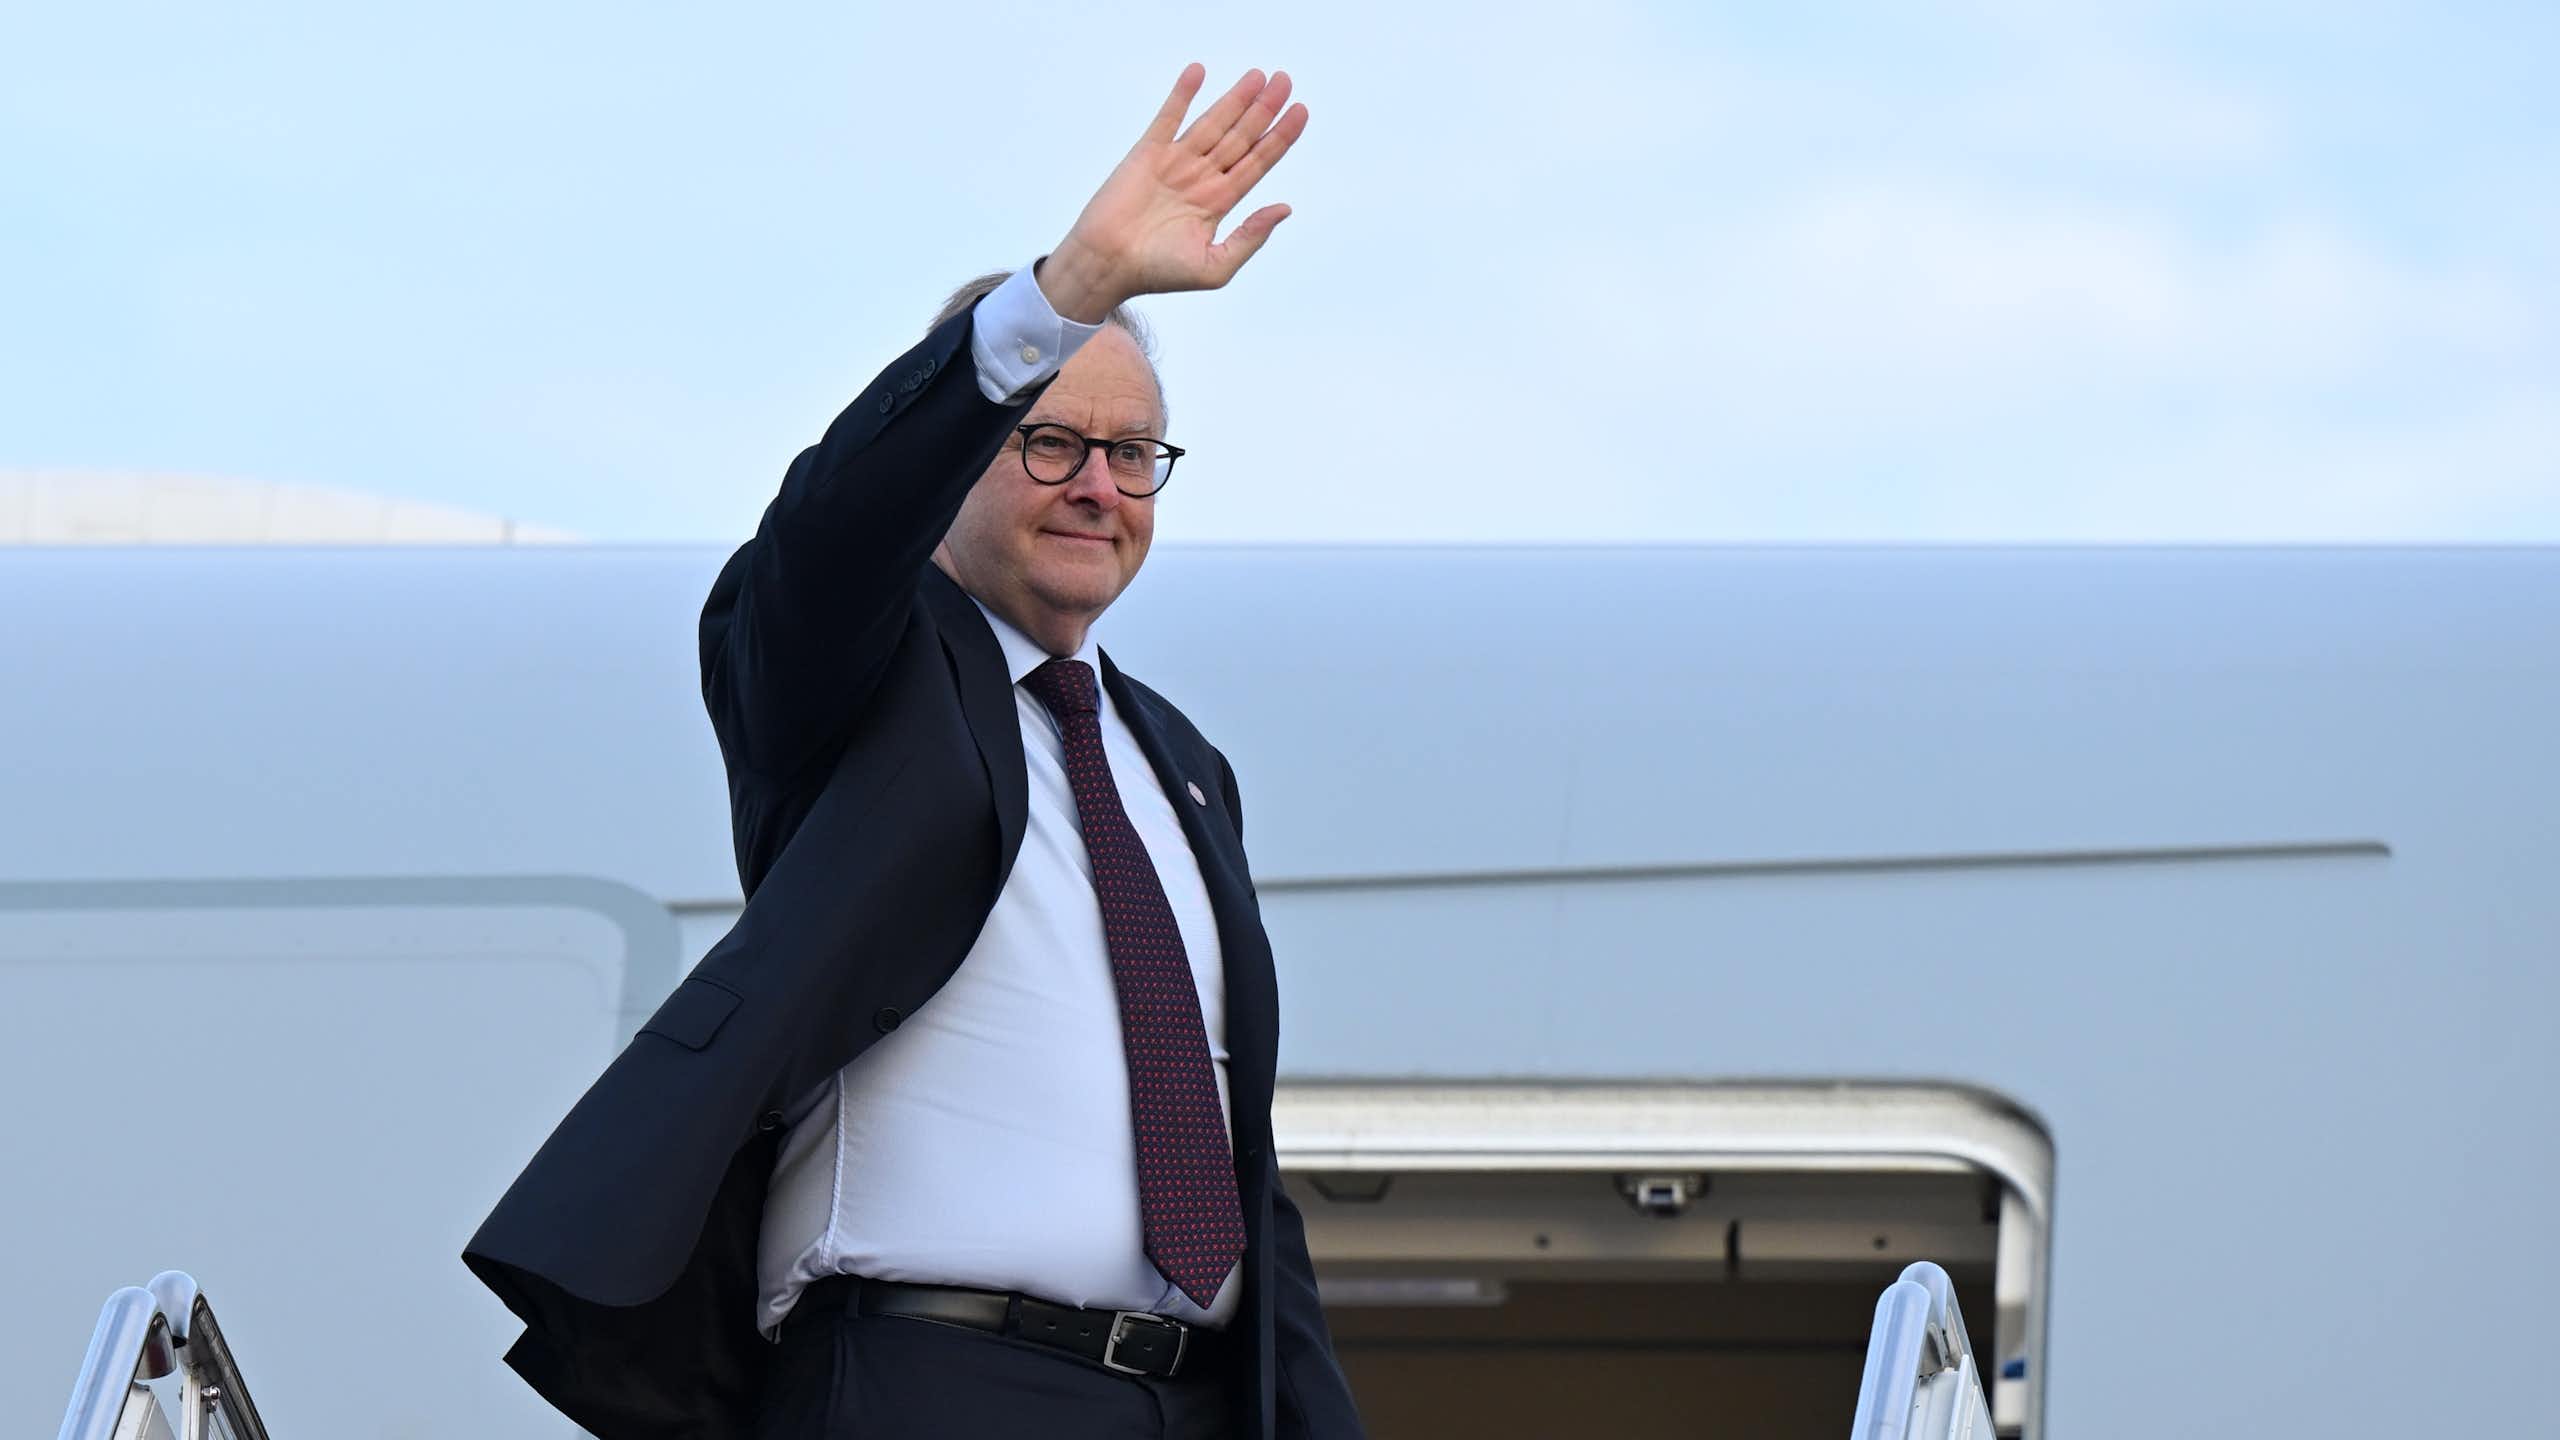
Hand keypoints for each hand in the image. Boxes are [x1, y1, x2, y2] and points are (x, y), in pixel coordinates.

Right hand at [1038, 64, 1309, 323]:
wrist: (1108, 266)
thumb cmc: (1158, 273)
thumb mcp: (1216, 267)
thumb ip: (1251, 237)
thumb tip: (1284, 207)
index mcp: (1220, 202)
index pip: (1258, 161)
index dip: (1280, 137)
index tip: (1300, 111)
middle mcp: (1202, 178)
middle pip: (1241, 136)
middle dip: (1264, 109)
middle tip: (1285, 80)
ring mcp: (1175, 162)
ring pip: (1213, 122)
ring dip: (1234, 98)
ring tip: (1257, 75)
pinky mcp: (1147, 153)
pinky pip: (1168, 117)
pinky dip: (1182, 95)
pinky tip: (1198, 72)